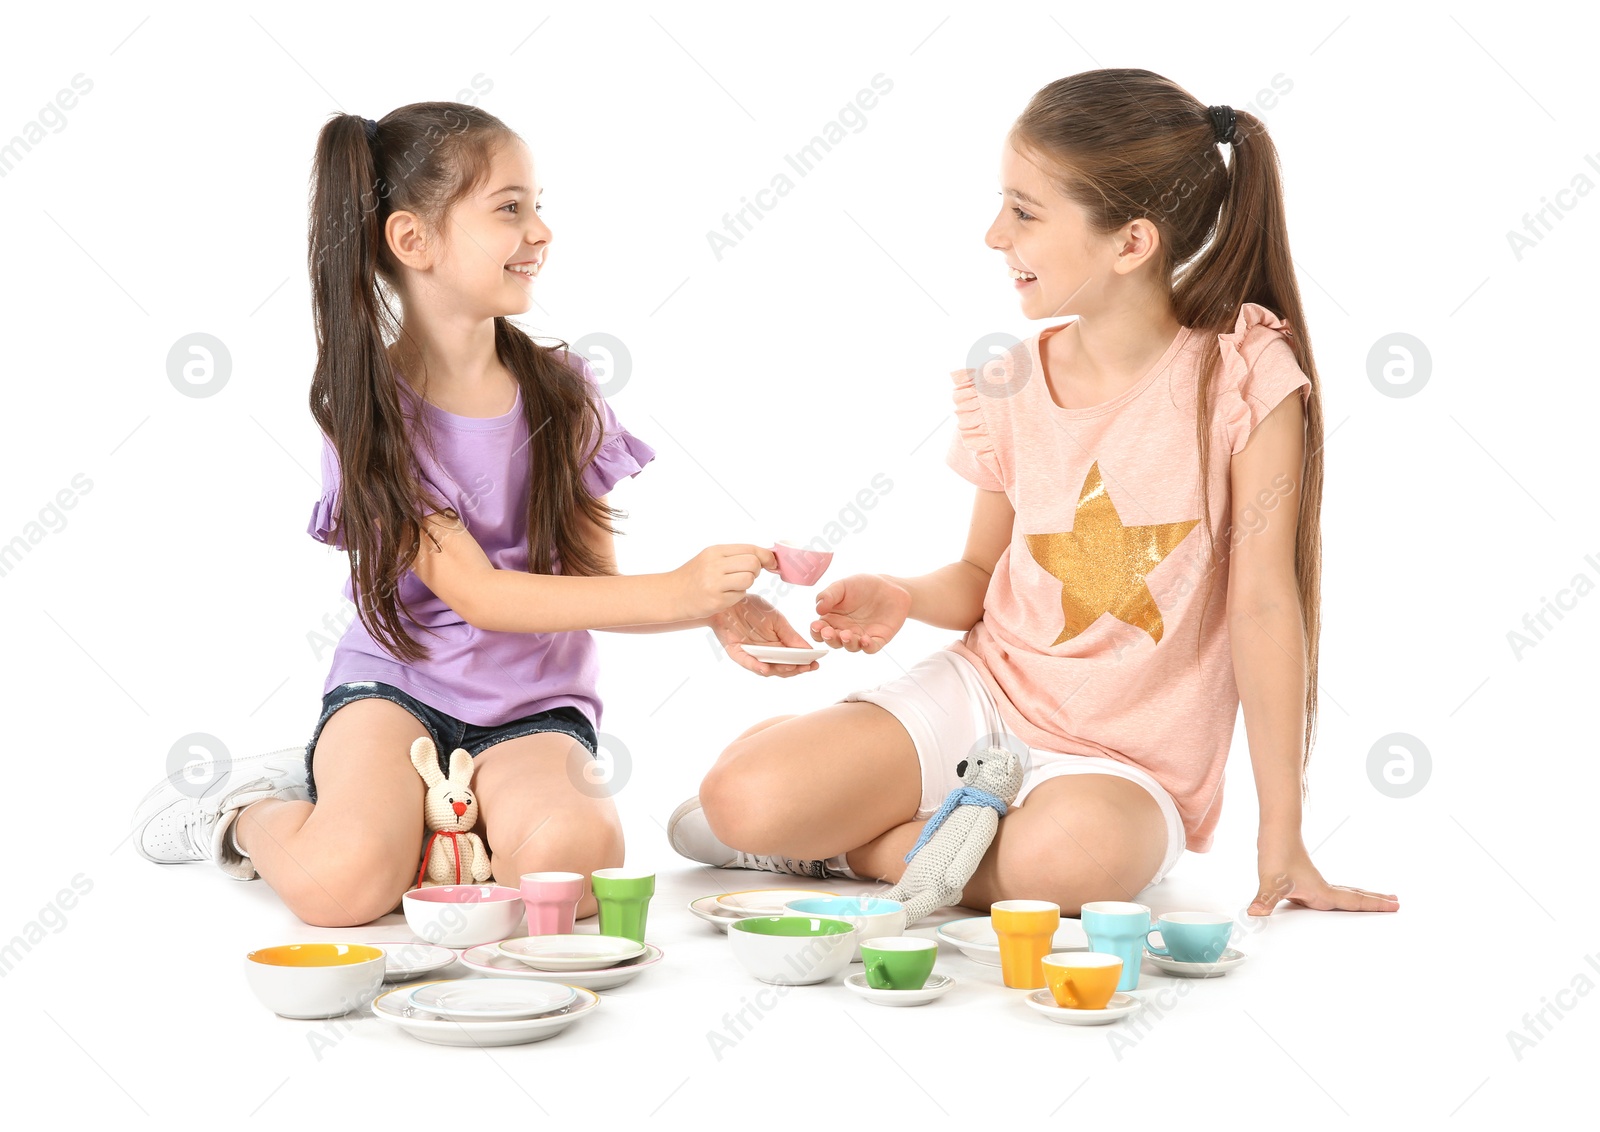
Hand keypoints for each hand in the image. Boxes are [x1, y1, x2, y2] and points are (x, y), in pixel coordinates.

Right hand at [667, 544, 778, 620]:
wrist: (671, 595)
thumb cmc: (694, 577)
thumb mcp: (710, 558)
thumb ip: (734, 556)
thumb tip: (764, 556)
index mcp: (715, 551)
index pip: (750, 549)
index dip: (766, 556)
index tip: (772, 562)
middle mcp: (714, 564)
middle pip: (753, 563)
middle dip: (756, 570)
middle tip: (748, 574)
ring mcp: (715, 583)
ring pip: (749, 578)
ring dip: (747, 583)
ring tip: (734, 585)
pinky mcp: (716, 600)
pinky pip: (740, 595)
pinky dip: (737, 595)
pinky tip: (724, 595)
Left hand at [709, 595, 819, 677]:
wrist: (730, 599)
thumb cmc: (753, 607)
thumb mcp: (777, 619)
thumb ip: (791, 635)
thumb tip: (808, 650)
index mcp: (778, 645)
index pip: (793, 660)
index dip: (804, 664)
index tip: (815, 664)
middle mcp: (766, 654)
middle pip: (782, 668)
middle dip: (795, 669)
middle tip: (806, 668)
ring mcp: (751, 655)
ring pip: (766, 669)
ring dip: (779, 669)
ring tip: (790, 667)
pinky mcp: (736, 653)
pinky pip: (746, 662)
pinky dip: (756, 666)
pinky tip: (765, 668)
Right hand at [810, 574, 910, 653]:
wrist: (889, 586)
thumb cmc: (863, 586)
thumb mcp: (842, 586)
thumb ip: (828, 595)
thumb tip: (818, 609)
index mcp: (833, 619)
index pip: (820, 631)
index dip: (816, 631)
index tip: (816, 626)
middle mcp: (845, 630)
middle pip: (833, 641)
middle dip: (830, 639)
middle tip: (828, 632)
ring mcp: (861, 636)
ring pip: (851, 646)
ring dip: (847, 643)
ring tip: (846, 634)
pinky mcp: (877, 639)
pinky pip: (871, 647)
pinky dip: (867, 646)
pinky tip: (865, 640)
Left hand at [1248, 835, 1398, 915]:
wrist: (1275, 830)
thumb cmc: (1276, 852)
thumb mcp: (1270, 881)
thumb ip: (1265, 900)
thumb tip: (1255, 913)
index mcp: (1321, 891)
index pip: (1354, 901)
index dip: (1375, 906)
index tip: (1396, 906)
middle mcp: (1321, 887)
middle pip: (1355, 895)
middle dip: (1375, 900)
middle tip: (1396, 902)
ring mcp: (1313, 882)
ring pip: (1344, 892)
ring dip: (1361, 896)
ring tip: (1375, 899)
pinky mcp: (1304, 878)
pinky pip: (1330, 890)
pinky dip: (1341, 895)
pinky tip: (1334, 898)